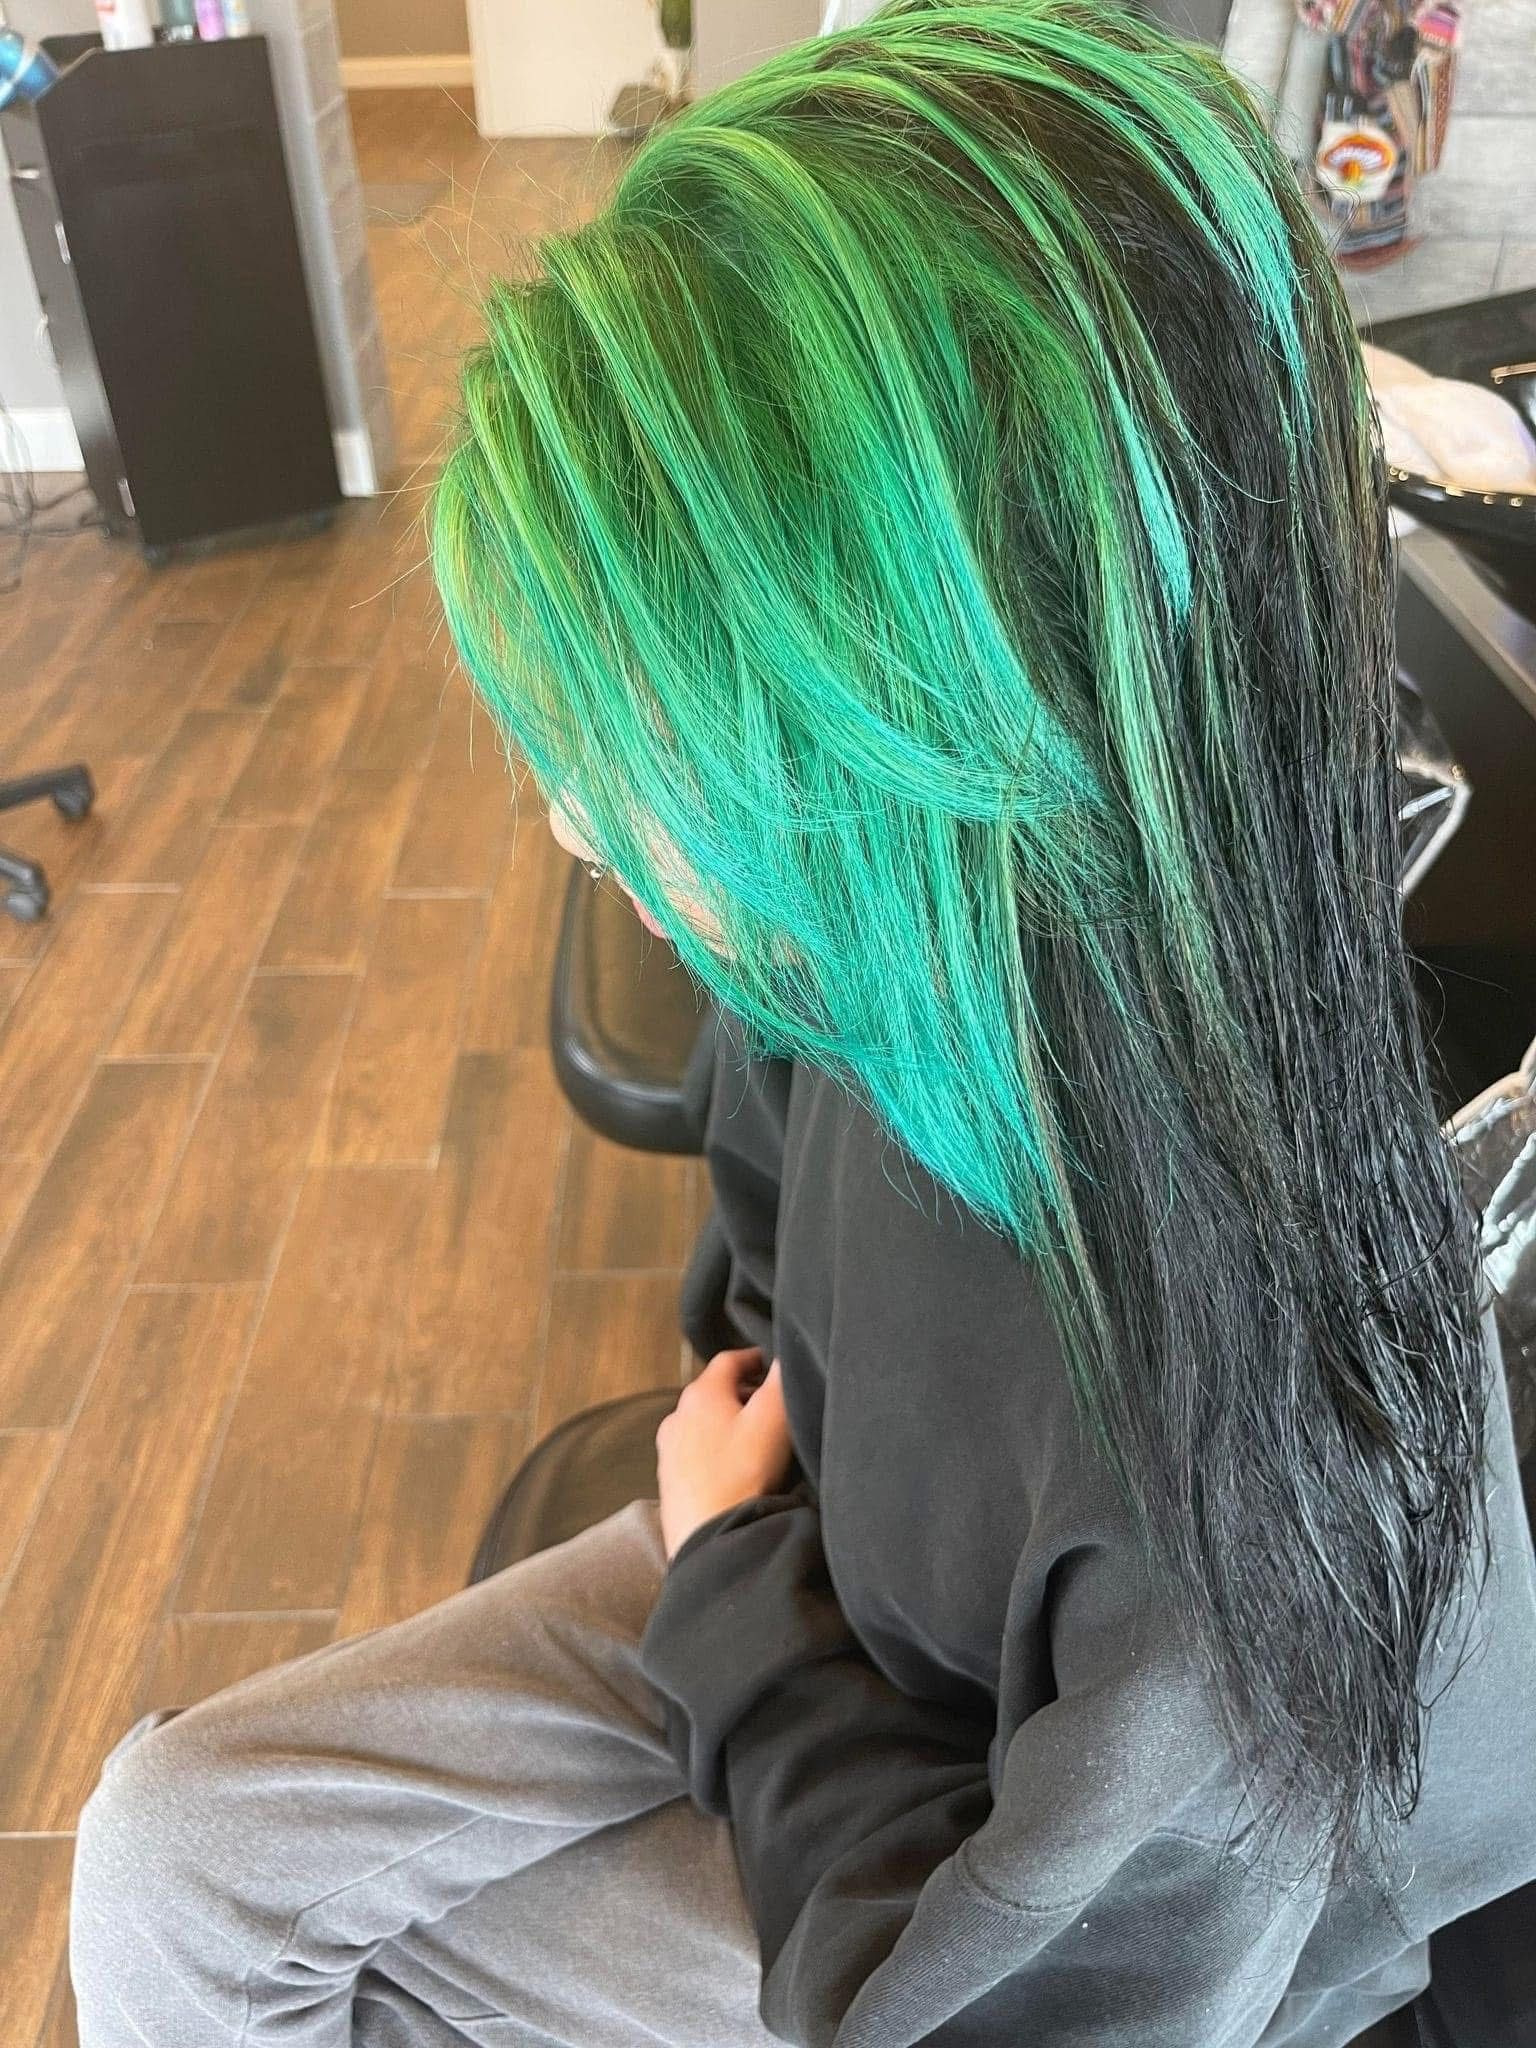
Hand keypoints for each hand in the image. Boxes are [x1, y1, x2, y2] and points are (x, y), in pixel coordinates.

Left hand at [656, 1347, 792, 1559]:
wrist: (710, 1537)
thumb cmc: (743, 1473)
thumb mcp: (773, 1419)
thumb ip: (779, 1381)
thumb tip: (783, 1359)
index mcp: (700, 1394)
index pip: (729, 1360)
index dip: (754, 1357)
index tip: (773, 1364)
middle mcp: (676, 1416)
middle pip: (714, 1391)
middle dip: (743, 1392)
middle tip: (771, 1404)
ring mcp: (668, 1450)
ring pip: (703, 1422)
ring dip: (727, 1423)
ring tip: (755, 1439)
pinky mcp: (668, 1480)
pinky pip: (695, 1452)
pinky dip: (715, 1450)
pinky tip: (733, 1469)